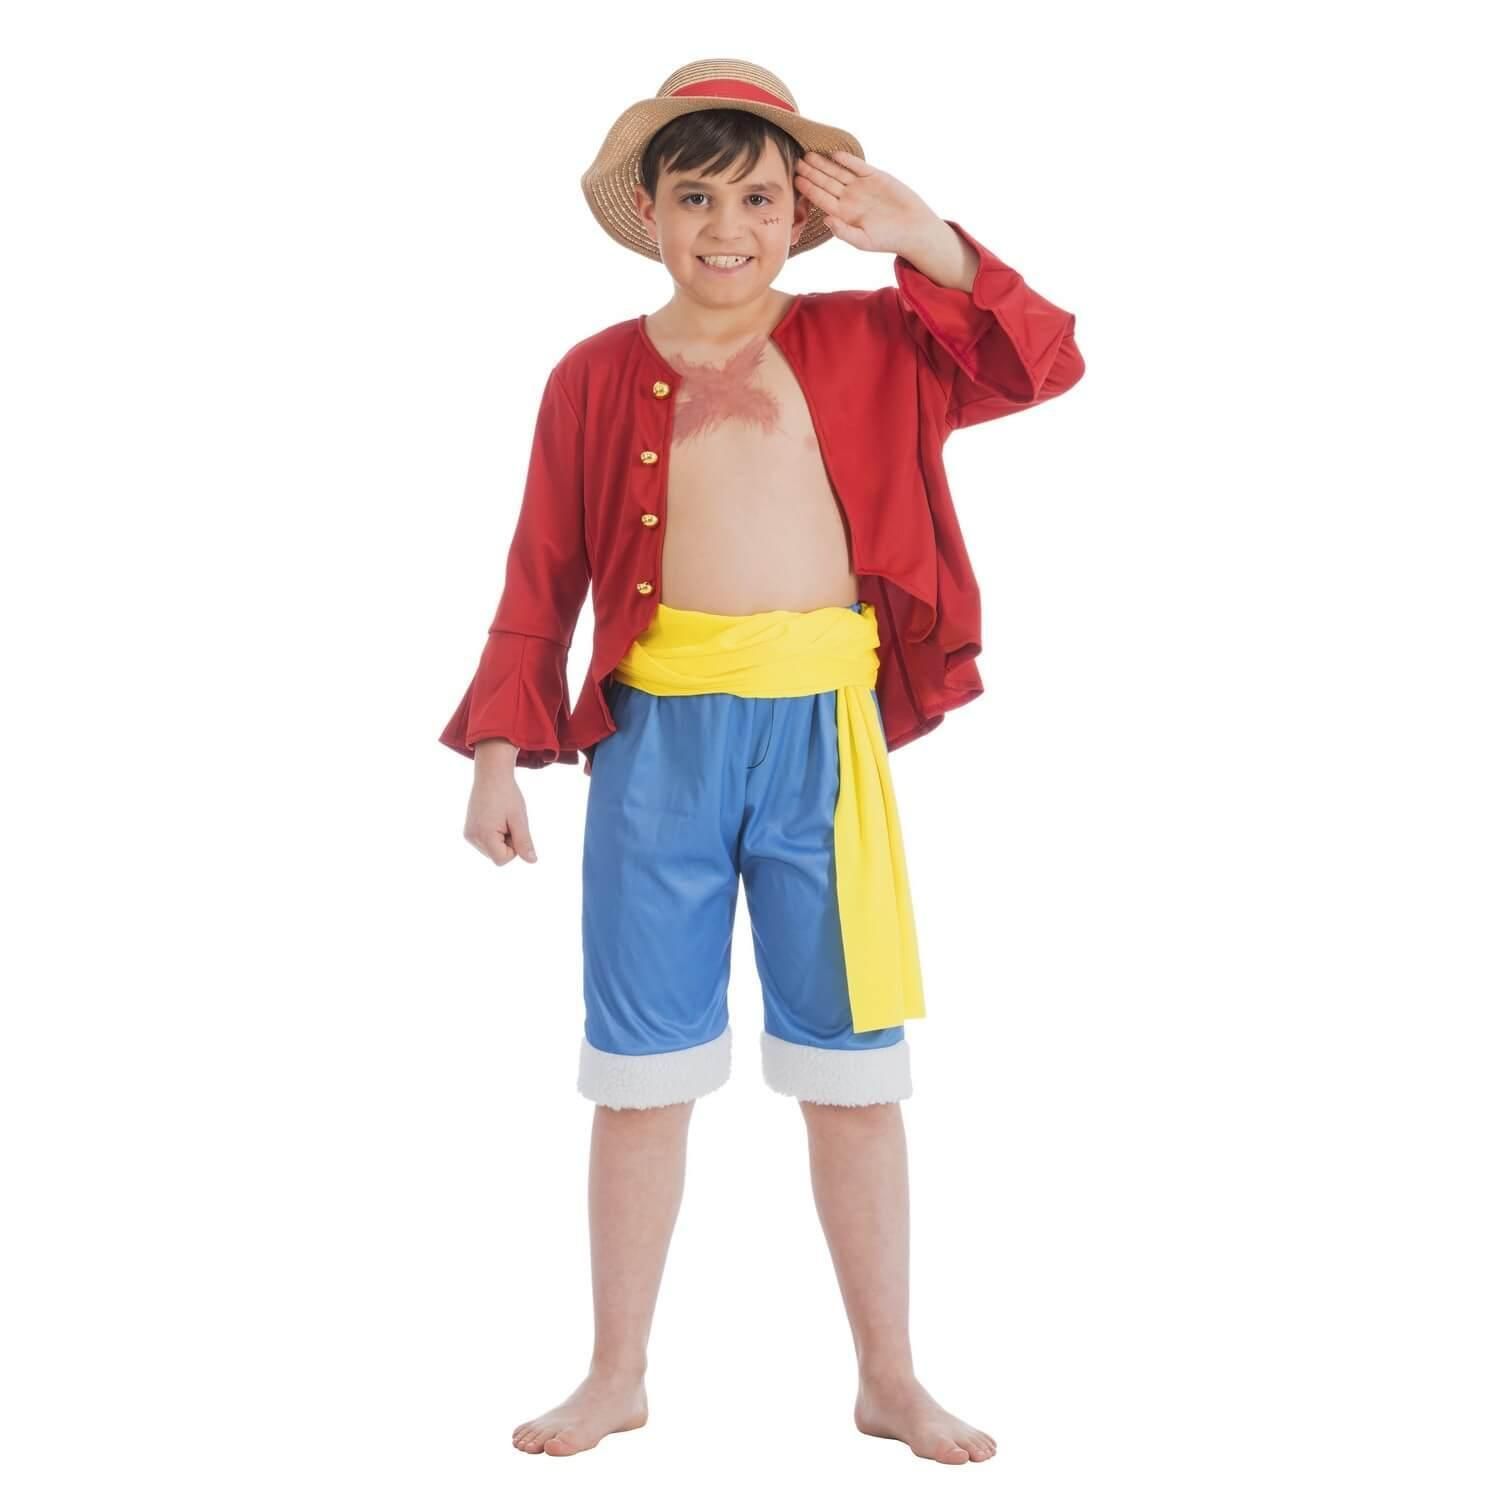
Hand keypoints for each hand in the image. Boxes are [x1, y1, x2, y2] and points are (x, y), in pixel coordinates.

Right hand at [464, 770, 537, 864]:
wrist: (491, 775)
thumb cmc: (508, 795)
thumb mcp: (519, 819)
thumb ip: (524, 842)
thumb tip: (532, 861)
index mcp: (483, 836)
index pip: (502, 859)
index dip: (514, 846)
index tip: (513, 827)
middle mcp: (472, 838)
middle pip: (497, 856)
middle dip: (507, 841)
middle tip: (507, 819)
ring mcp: (469, 834)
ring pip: (493, 850)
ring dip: (501, 838)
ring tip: (500, 817)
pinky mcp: (469, 831)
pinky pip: (487, 842)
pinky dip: (494, 834)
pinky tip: (494, 817)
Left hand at [793, 149, 944, 256]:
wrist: (913, 229)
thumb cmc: (888, 240)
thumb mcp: (863, 241)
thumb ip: (843, 232)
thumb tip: (825, 220)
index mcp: (843, 213)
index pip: (820, 198)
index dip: (808, 189)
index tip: (795, 180)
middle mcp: (849, 198)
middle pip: (826, 182)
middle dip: (811, 172)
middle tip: (796, 162)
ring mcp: (861, 186)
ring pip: (838, 172)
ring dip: (824, 164)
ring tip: (809, 155)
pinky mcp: (875, 176)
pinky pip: (858, 166)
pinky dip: (847, 160)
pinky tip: (834, 154)